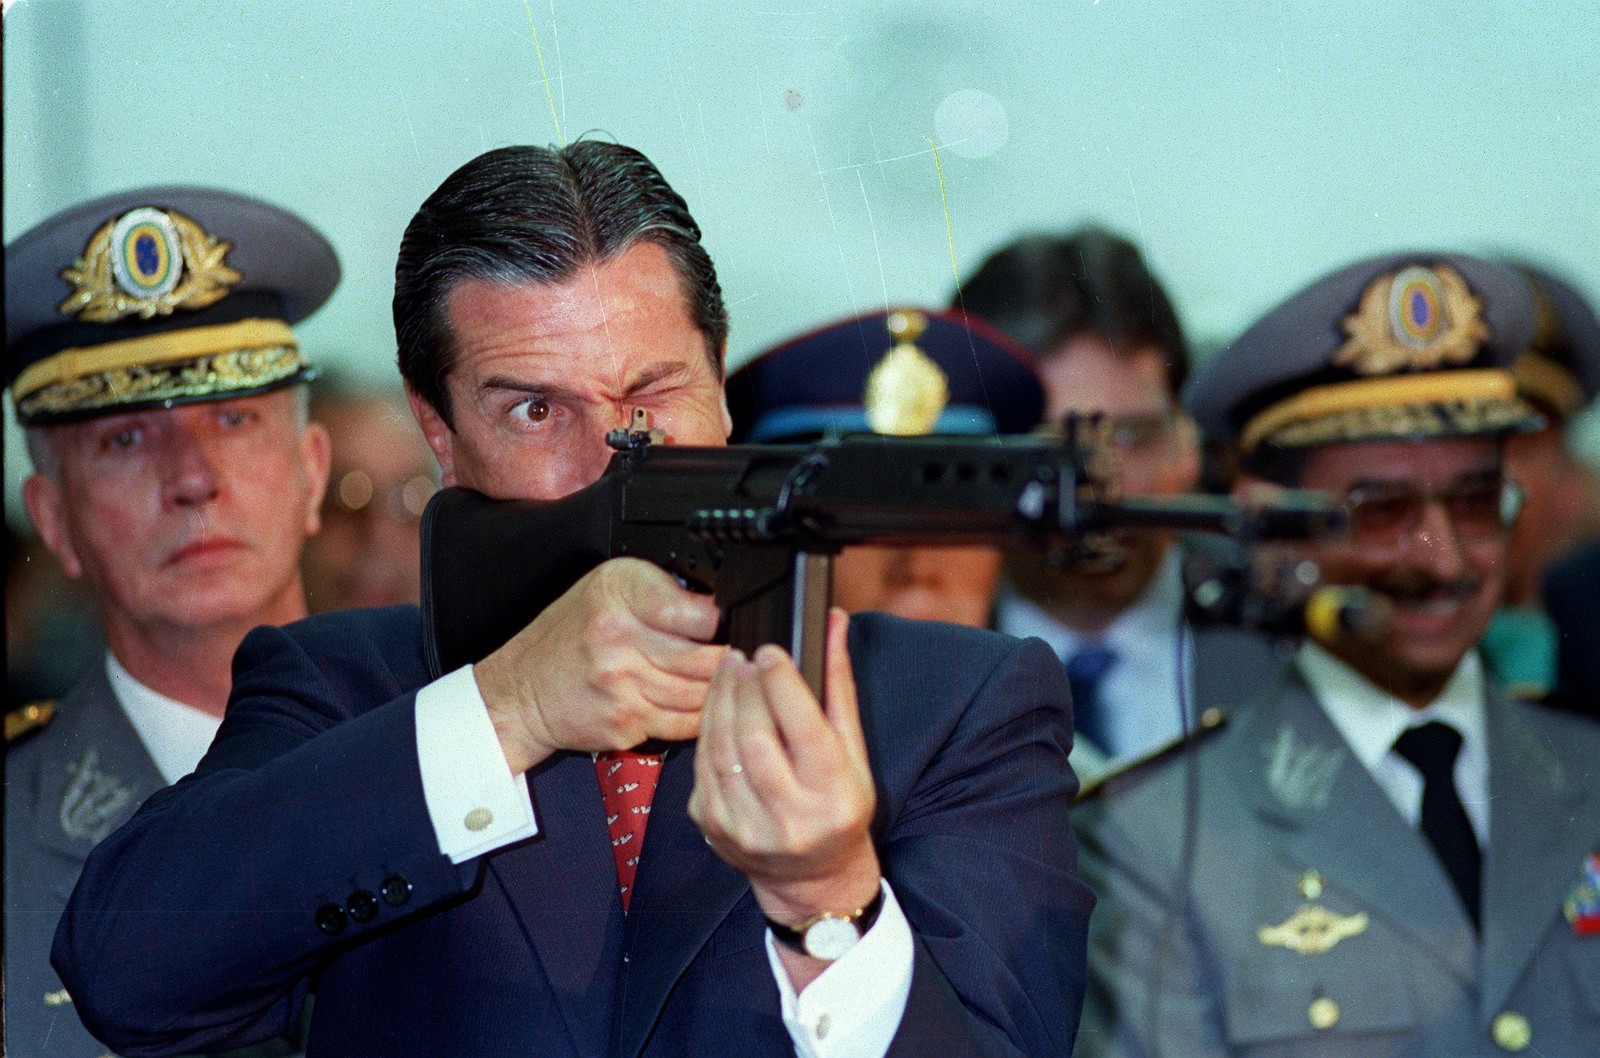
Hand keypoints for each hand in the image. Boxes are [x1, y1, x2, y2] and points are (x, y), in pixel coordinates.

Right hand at [473, 557, 725, 773]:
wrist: (523, 689)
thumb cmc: (571, 633)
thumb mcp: (608, 585)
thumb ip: (661, 588)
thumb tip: (717, 603)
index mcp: (618, 597)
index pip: (695, 613)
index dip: (721, 620)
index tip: (729, 622)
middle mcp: (618, 641)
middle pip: (705, 658)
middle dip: (730, 658)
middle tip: (741, 655)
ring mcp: (623, 689)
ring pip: (701, 695)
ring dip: (721, 690)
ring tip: (729, 680)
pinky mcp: (627, 725)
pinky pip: (685, 724)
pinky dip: (702, 716)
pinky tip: (705, 704)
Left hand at [688, 608, 880, 928]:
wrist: (811, 878)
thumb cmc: (837, 806)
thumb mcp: (853, 752)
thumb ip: (839, 685)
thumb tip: (832, 622)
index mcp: (833, 797)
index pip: (803, 729)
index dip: (781, 684)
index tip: (770, 651)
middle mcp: (789, 819)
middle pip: (754, 736)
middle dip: (745, 689)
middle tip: (745, 657)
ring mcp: (744, 828)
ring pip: (720, 748)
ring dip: (720, 701)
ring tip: (729, 671)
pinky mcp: (712, 827)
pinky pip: (701, 767)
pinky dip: (708, 729)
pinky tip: (718, 706)